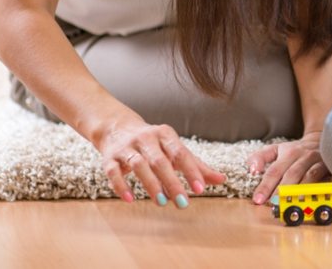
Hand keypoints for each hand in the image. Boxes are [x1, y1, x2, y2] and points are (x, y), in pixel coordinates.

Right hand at [97, 118, 225, 207]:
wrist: (116, 128)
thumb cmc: (153, 144)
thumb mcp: (174, 149)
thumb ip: (196, 165)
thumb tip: (221, 179)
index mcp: (165, 134)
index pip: (181, 153)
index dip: (191, 171)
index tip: (200, 189)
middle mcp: (146, 139)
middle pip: (160, 161)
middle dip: (172, 182)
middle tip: (183, 203)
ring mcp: (127, 148)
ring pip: (138, 165)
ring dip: (151, 184)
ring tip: (162, 202)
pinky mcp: (110, 159)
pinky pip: (113, 172)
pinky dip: (121, 186)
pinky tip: (130, 199)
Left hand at [246, 130, 328, 204]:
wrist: (321, 139)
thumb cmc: (295, 150)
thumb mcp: (276, 149)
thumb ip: (260, 157)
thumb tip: (251, 170)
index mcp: (289, 152)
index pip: (275, 170)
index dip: (266, 185)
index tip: (258, 199)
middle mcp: (305, 156)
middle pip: (292, 174)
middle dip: (282, 190)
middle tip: (274, 204)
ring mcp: (321, 162)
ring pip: (311, 175)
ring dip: (302, 190)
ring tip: (294, 203)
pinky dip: (327, 186)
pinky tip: (321, 196)